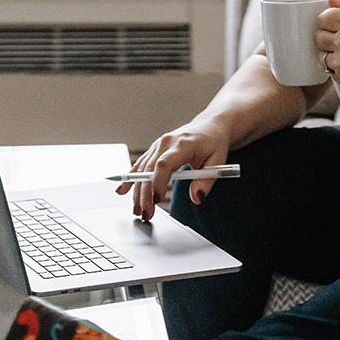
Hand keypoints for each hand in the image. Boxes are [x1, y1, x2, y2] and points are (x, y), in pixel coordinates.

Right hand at [115, 121, 229, 221]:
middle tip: (146, 213)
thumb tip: (196, 199)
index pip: (164, 164)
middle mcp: (166, 142)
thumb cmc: (214, 143)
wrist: (210, 126)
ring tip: (137, 210)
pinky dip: (131, 177)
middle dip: (145, 194)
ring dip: (137, 190)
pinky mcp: (155, 149)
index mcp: (183, 144)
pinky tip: (122, 190)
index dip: (157, 182)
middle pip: (149, 170)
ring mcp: (158, 145)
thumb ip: (206, 182)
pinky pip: (140, 164)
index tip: (156, 200)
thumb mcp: (217, 163)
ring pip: (142, 169)